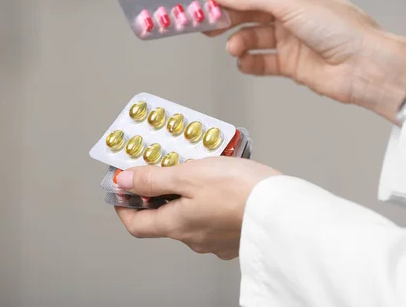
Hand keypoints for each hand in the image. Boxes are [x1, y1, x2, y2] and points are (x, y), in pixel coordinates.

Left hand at [114, 157, 280, 259]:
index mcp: (177, 225)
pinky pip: (213, 216)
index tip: (121, 189)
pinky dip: (209, 199)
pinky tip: (221, 181)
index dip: (123, 206)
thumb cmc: (240, 191)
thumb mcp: (189, 174)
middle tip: (164, 165)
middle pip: (164, 218)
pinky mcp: (235, 234)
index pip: (136, 225)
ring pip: (191, 215)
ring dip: (187, 194)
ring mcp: (216, 240)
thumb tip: (123, 182)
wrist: (284, 208)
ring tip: (198, 167)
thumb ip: (153, 178)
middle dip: (159, 192)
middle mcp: (194, 238)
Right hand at [203, 0, 405, 123]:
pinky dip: (249, 62)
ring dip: (237, 42)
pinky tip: (246, 62)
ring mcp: (288, 36)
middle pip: (244, 9)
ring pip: (249, 36)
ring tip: (234, 48)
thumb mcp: (289, 3)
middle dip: (225, 16)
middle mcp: (288, 9)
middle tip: (207, 24)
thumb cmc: (341, 28)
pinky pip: (259, 61)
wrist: (363, 66)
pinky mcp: (288, 62)